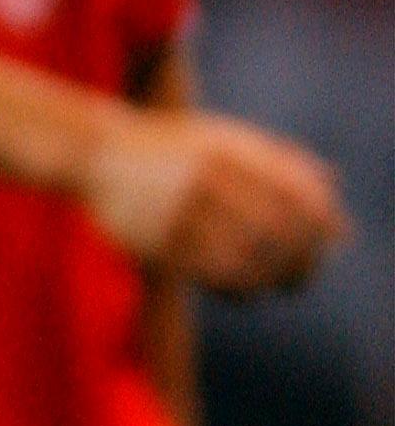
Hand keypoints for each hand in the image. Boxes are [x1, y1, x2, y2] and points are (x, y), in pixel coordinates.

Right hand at [77, 109, 347, 292]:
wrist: (92, 150)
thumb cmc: (167, 146)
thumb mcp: (219, 135)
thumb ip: (275, 155)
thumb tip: (332, 188)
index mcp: (228, 149)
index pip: (297, 194)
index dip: (320, 223)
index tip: (327, 240)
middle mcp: (204, 176)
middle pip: (277, 230)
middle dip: (301, 260)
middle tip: (301, 277)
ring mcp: (178, 207)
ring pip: (246, 259)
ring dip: (270, 279)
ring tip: (275, 286)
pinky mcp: (156, 239)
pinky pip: (210, 275)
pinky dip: (237, 289)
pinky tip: (241, 290)